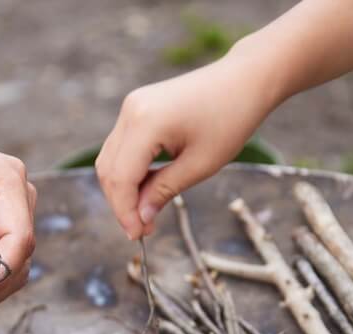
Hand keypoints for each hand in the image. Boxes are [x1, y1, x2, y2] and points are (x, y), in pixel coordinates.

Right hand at [95, 40, 278, 239]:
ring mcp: (131, 107)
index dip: (125, 211)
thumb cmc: (231, 119)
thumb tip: (141, 218)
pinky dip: (129, 172)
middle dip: (121, 203)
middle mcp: (130, 112)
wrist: (244, 79)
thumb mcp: (200, 165)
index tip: (138, 236)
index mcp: (145, 123)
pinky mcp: (137, 108)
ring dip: (123, 190)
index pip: (121, 178)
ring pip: (110, 160)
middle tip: (142, 229)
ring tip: (146, 213)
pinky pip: (121, 147)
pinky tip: (147, 189)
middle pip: (108, 170)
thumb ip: (164, 191)